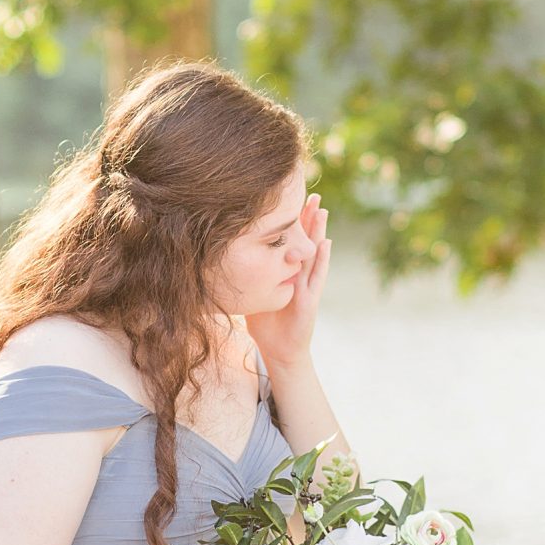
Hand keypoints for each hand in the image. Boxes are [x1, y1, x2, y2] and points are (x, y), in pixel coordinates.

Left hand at [246, 193, 330, 375]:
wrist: (278, 350)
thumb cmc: (266, 322)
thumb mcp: (254, 291)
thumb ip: (246, 275)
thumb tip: (219, 258)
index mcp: (285, 272)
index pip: (290, 242)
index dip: (292, 221)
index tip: (290, 197)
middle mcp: (298, 275)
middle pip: (304, 242)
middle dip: (308, 218)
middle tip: (313, 194)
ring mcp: (306, 286)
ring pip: (314, 254)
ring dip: (319, 232)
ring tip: (322, 211)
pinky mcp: (309, 299)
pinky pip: (317, 277)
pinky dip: (322, 260)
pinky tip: (326, 244)